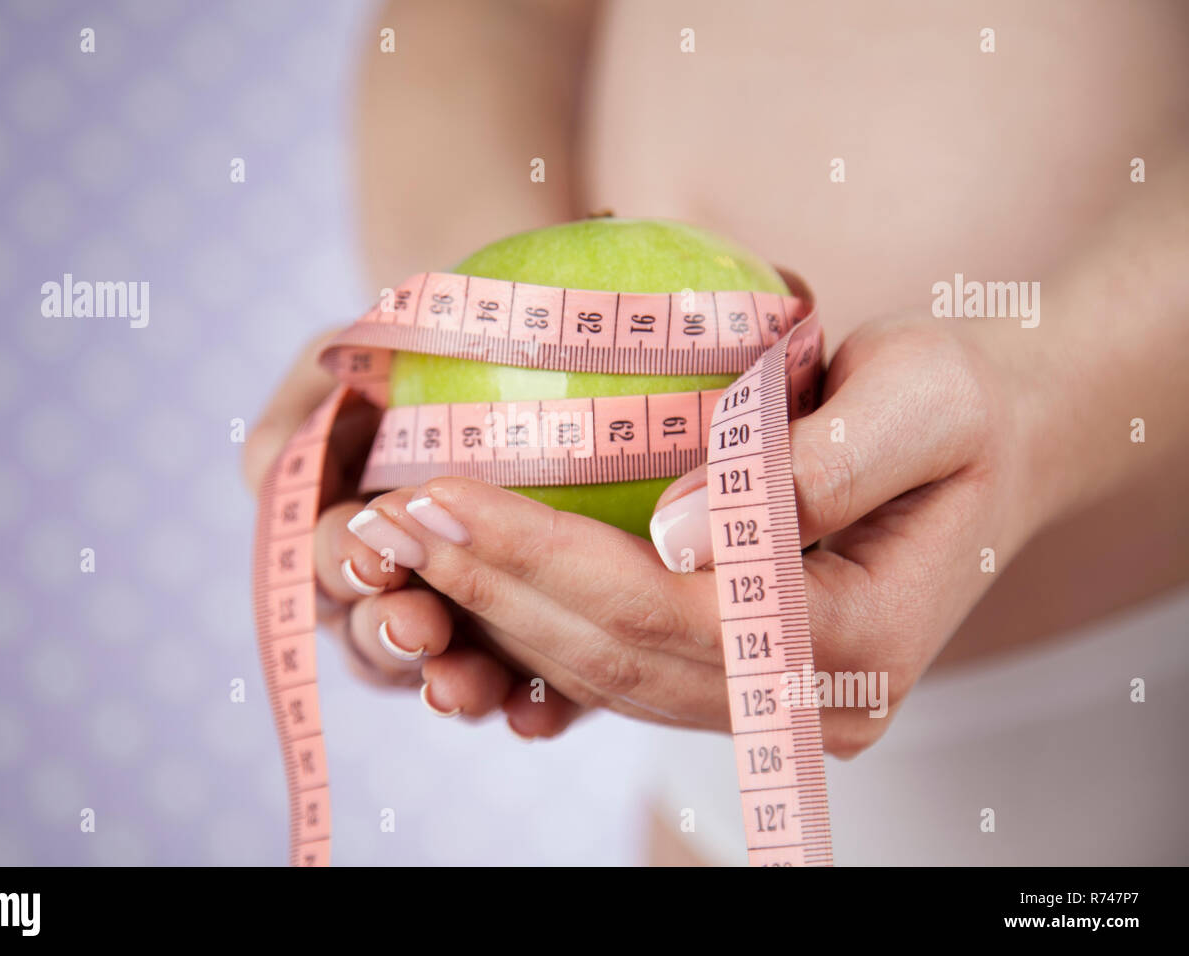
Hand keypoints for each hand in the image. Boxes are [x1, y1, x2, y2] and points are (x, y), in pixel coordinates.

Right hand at [242, 331, 583, 733]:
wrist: (509, 358)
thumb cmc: (412, 362)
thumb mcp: (341, 368)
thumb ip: (298, 424)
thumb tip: (270, 474)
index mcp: (345, 534)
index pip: (328, 564)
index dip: (340, 567)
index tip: (370, 558)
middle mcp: (396, 591)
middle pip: (375, 636)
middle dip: (389, 634)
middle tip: (417, 625)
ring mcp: (464, 623)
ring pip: (442, 675)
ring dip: (448, 683)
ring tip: (462, 682)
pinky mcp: (539, 643)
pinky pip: (530, 692)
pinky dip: (528, 711)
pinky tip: (535, 717)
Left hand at [348, 315, 1044, 755]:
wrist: (1000, 444)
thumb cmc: (964, 405)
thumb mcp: (922, 398)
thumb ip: (817, 469)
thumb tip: (678, 535)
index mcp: (849, 644)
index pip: (656, 609)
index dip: (534, 556)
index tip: (431, 494)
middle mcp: (804, 700)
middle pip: (610, 653)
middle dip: (483, 588)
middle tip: (380, 521)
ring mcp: (771, 699)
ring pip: (599, 671)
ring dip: (490, 608)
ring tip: (399, 544)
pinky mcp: (740, 673)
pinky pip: (616, 660)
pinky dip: (535, 619)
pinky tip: (463, 574)